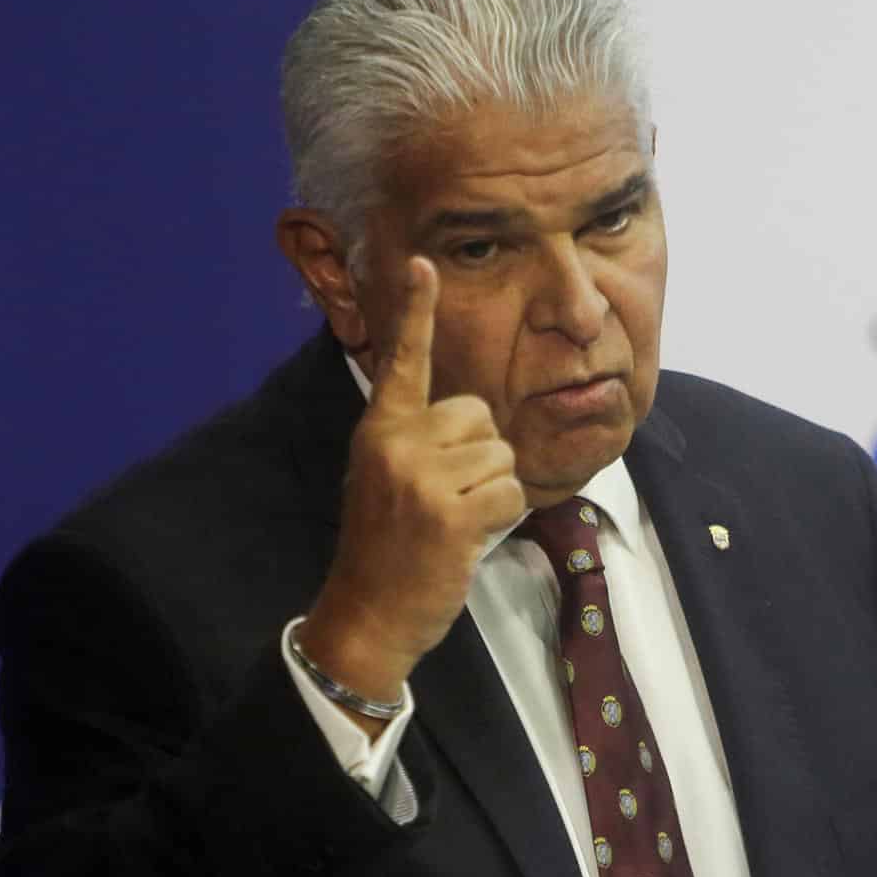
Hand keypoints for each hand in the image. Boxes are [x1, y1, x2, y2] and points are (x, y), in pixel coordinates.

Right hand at [300, 257, 525, 720]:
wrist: (367, 614)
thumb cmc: (387, 548)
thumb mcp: (386, 477)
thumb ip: (419, 441)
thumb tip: (473, 420)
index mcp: (380, 429)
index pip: (402, 360)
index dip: (415, 310)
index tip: (424, 262)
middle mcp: (396, 442)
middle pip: (480, 415)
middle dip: (480, 456)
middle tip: (446, 500)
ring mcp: (420, 477)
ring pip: (501, 456)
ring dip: (491, 493)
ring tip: (452, 523)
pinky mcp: (448, 513)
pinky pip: (509, 492)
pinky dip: (500, 519)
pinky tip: (466, 541)